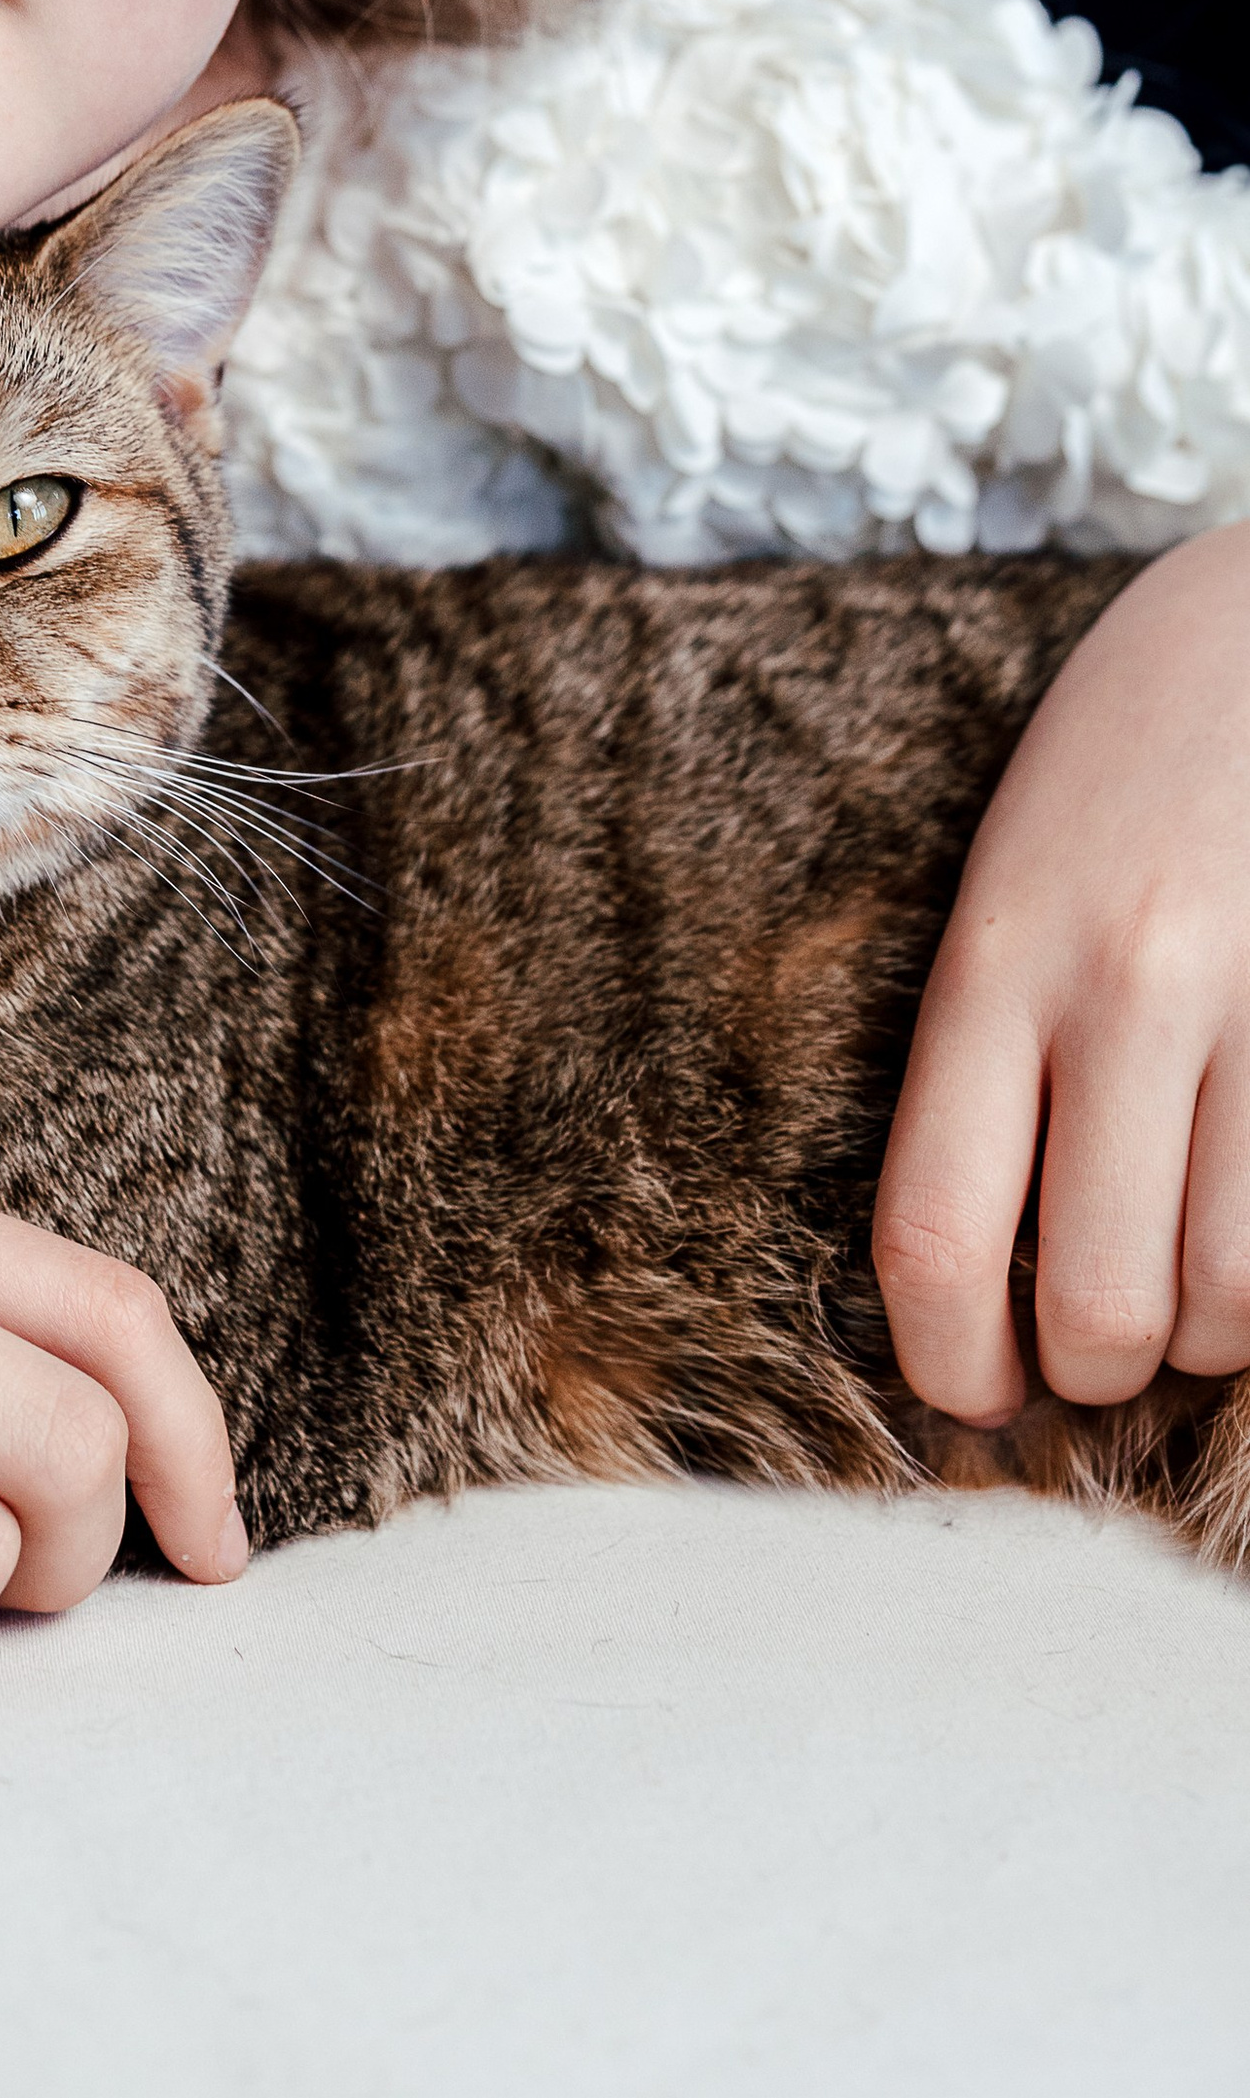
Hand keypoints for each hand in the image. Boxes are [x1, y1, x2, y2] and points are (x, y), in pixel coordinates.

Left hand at [875, 522, 1249, 1420]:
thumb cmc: (1125, 764)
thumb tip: (985, 1271)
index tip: (972, 1391)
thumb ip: (996, 1051)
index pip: (935, 1226)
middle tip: (1100, 1343)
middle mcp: (1127, 985)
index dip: (949, 1360)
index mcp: (1001, 955)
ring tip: (1197, 1286)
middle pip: (1096, 1298)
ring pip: (1236, 1293)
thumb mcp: (1013, 882)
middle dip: (1094, 1365)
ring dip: (1213, 1333)